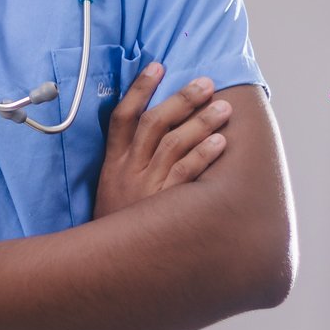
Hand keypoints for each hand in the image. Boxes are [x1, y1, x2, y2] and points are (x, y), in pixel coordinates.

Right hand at [94, 65, 230, 219]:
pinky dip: (203, 156)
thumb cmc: (116, 222)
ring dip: (200, 123)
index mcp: (114, 162)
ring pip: (174, 144)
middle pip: (154, 123)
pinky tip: (219, 143)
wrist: (107, 263)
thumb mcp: (111, 186)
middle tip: (205, 83)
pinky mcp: (163, 204)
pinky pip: (185, 174)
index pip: (122, 116)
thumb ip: (128, 158)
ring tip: (223, 109)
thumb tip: (152, 128)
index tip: (157, 66)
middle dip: (181, 99)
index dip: (139, 89)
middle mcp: (129, 169)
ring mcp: (147, 186)